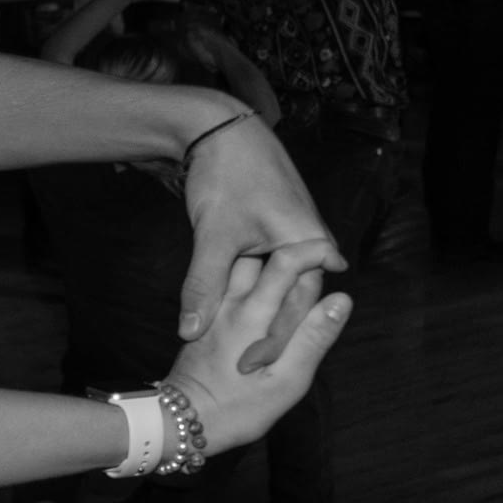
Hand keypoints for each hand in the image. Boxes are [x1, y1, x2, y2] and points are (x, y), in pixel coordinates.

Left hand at [165, 241, 349, 452]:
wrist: (183, 420)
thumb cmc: (240, 408)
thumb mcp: (288, 380)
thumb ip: (314, 336)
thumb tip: (340, 298)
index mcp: (254, 314)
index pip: (287, 260)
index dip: (316, 252)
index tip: (338, 263)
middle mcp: (231, 303)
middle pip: (263, 257)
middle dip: (293, 254)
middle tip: (316, 273)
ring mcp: (215, 309)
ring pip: (242, 267)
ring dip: (267, 265)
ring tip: (291, 286)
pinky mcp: (206, 319)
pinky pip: (228, 285)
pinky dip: (250, 281)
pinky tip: (265, 300)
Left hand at [177, 109, 341, 365]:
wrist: (222, 131)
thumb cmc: (226, 178)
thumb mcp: (213, 237)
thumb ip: (203, 286)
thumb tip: (190, 332)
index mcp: (309, 245)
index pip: (297, 308)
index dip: (271, 342)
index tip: (247, 371)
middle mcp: (311, 243)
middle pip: (292, 301)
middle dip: (268, 335)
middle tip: (241, 371)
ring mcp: (296, 237)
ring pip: (280, 288)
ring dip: (260, 315)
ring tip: (235, 352)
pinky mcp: (278, 233)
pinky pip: (270, 272)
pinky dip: (252, 293)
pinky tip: (230, 316)